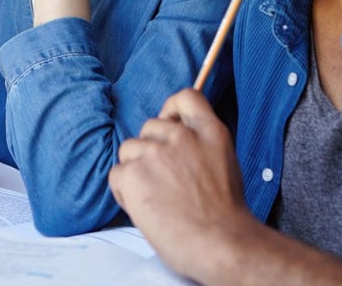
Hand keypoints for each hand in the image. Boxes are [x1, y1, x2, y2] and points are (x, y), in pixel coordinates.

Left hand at [109, 89, 256, 280]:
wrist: (221, 243)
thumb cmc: (224, 215)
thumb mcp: (224, 163)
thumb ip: (201, 145)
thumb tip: (177, 144)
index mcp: (209, 131)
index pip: (184, 97)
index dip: (171, 109)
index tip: (169, 124)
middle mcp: (181, 136)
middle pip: (150, 126)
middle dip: (151, 149)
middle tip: (164, 180)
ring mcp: (154, 153)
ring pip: (130, 149)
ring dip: (136, 170)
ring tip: (155, 197)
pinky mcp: (133, 174)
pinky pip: (117, 174)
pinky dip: (124, 191)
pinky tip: (144, 207)